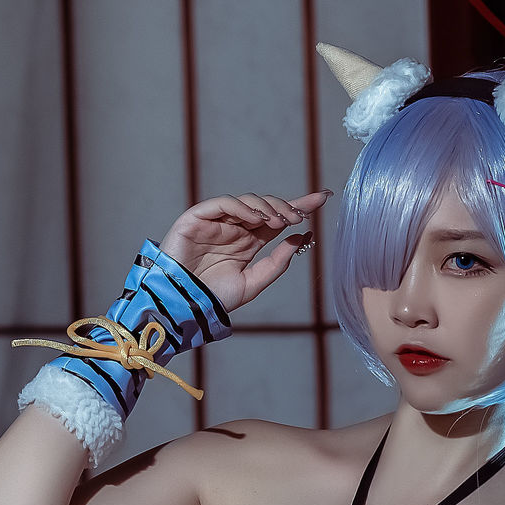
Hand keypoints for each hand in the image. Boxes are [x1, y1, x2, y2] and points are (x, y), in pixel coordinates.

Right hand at [159, 192, 328, 313]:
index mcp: (249, 242)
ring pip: (247, 201)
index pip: (278, 219)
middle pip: (266, 207)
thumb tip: (302, 238)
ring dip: (267, 208)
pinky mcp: (197, 218)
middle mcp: (235, 228)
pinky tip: (257, 219)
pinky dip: (241, 207)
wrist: (182, 306)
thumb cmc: (212, 297)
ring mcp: (216, 222)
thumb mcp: (253, 283)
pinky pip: (222, 203)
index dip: (300, 206)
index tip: (323, 198)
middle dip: (286, 207)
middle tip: (300, 217)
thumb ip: (277, 262)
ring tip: (280, 222)